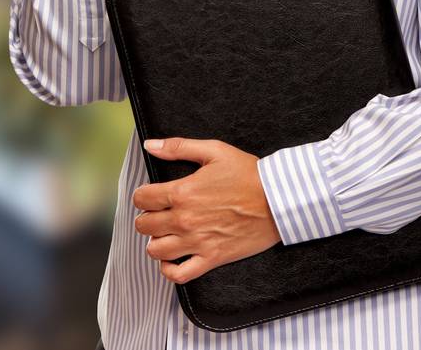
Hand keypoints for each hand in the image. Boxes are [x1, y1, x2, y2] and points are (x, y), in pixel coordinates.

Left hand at [131, 137, 280, 283]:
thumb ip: (178, 147)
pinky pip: (180, 274)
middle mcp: (185, 219)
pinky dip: (169, 270)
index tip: (150, 195)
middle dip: (147, 218)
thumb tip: (150, 145)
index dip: (142, 196)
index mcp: (182, 192)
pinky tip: (172, 259)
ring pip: (156, 251)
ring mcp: (198, 242)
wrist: (278, 200)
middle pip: (144, 226)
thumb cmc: (248, 174)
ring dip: (155, 242)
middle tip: (158, 213)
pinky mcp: (212, 258)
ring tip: (165, 234)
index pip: (142, 199)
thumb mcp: (213, 151)